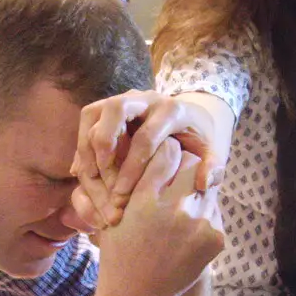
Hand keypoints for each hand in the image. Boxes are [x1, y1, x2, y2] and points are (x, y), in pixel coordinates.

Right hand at [72, 91, 222, 227]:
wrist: (187, 118)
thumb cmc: (197, 139)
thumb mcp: (212, 151)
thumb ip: (213, 167)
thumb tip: (203, 183)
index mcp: (170, 110)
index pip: (146, 138)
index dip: (132, 169)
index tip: (123, 196)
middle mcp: (143, 99)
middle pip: (114, 112)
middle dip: (104, 150)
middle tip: (104, 186)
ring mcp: (122, 100)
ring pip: (92, 116)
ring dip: (87, 150)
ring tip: (91, 183)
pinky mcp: (106, 107)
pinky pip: (86, 123)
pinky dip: (82, 149)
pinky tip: (86, 176)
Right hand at [93, 138, 223, 295]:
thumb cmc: (121, 251)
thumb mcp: (116, 212)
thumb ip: (136, 180)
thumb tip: (161, 146)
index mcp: (144, 199)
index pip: (167, 151)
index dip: (165, 151)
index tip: (162, 156)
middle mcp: (174, 209)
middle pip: (193, 163)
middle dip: (185, 165)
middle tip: (176, 174)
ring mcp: (199, 224)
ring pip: (207, 185)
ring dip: (195, 189)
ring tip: (180, 205)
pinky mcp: (216, 238)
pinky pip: (214, 210)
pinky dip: (203, 213)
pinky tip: (187, 228)